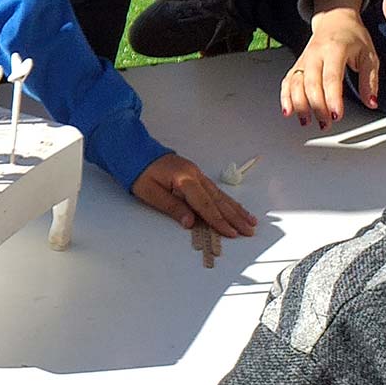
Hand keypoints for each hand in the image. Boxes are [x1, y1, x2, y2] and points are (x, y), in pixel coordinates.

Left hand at [131, 154, 256, 237]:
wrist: (135, 151)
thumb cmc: (139, 173)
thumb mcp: (150, 193)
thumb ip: (172, 207)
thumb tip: (191, 223)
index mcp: (184, 179)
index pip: (204, 204)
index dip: (218, 221)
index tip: (231, 233)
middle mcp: (195, 175)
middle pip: (218, 200)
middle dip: (234, 217)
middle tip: (249, 231)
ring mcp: (197, 174)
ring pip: (220, 195)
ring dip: (236, 209)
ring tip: (250, 221)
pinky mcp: (195, 175)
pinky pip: (215, 190)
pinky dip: (227, 201)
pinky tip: (236, 208)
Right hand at [283, 8, 377, 128]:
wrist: (335, 19)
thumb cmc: (353, 37)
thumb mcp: (369, 55)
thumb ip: (370, 80)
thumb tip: (371, 102)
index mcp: (335, 49)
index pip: (331, 77)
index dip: (332, 98)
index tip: (336, 115)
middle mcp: (315, 54)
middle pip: (311, 83)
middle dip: (317, 106)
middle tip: (326, 123)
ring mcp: (304, 59)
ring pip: (295, 84)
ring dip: (299, 105)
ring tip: (307, 121)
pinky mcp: (297, 65)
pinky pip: (287, 82)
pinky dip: (285, 97)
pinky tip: (289, 111)